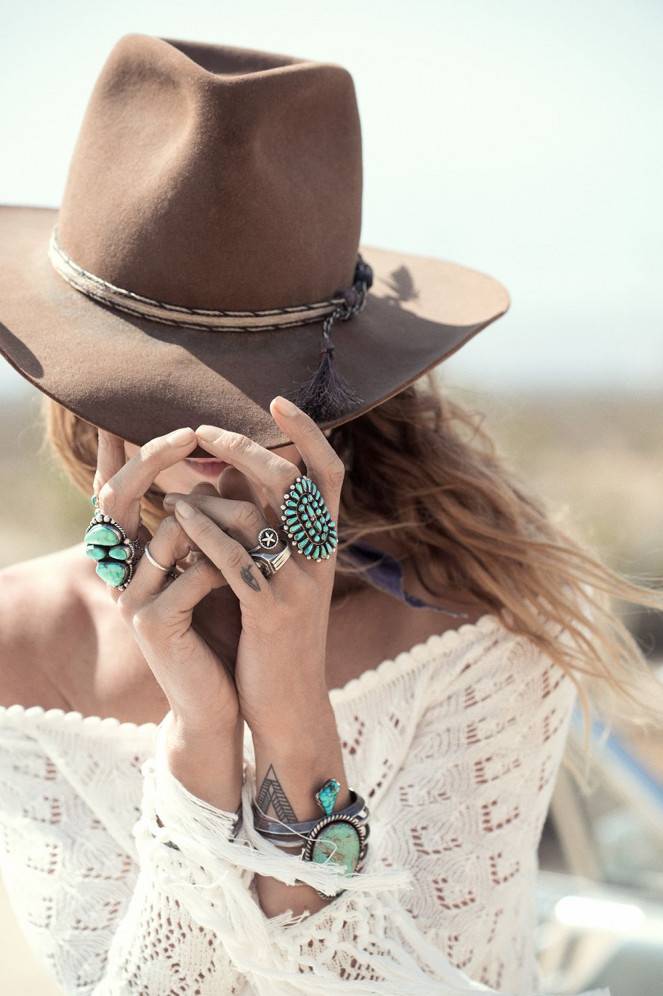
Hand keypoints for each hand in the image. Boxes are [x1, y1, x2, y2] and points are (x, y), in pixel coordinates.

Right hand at [93, 426, 239, 731]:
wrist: (222, 701)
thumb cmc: (225, 629)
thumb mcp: (222, 567)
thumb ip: (219, 521)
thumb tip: (232, 466)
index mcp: (135, 555)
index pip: (114, 489)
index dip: (125, 451)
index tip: (163, 413)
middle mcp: (123, 572)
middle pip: (116, 495)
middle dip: (153, 458)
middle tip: (194, 431)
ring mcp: (134, 598)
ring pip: (172, 529)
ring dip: (221, 521)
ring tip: (256, 526)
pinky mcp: (153, 625)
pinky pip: (196, 573)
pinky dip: (231, 565)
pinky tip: (252, 575)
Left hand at [168, 396, 344, 735]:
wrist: (288, 704)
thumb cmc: (273, 633)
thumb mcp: (276, 572)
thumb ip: (260, 521)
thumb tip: (232, 468)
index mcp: (324, 544)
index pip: (330, 474)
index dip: (309, 433)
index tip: (277, 400)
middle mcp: (319, 558)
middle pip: (292, 483)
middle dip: (247, 449)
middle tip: (205, 431)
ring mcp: (298, 585)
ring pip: (259, 517)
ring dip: (211, 493)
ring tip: (173, 483)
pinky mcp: (270, 612)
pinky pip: (235, 558)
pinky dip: (203, 531)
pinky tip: (176, 516)